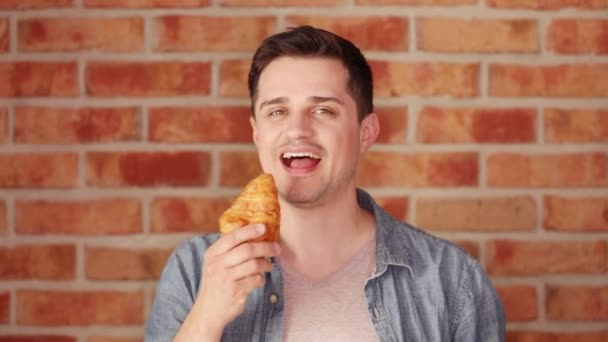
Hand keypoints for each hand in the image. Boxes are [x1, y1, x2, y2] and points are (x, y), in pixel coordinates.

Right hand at [177, 224, 279, 339]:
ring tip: (269, 266)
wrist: (207, 313)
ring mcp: (225, 278)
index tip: (264, 227)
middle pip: (247, 249)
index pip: (232, 237)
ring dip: (266, 264)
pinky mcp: (234, 291)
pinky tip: (260, 280)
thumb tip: (253, 235)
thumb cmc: (215, 285)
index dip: (249, 230)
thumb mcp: (215, 265)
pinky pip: (256, 280)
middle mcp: (217, 265)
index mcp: (212, 254)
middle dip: (266, 247)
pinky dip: (261, 279)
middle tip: (276, 248)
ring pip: (254, 264)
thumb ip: (228, 251)